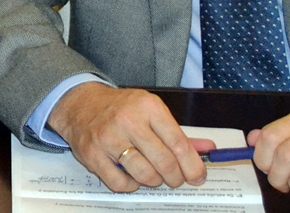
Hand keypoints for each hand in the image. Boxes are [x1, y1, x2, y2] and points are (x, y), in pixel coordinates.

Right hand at [47, 83, 215, 192]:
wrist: (83, 104)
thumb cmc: (123, 109)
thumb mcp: (152, 111)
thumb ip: (179, 133)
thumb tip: (207, 149)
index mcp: (149, 106)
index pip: (178, 142)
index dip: (192, 164)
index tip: (198, 176)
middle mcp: (129, 120)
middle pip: (163, 161)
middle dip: (175, 177)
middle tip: (177, 179)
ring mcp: (109, 138)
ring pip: (144, 174)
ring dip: (155, 181)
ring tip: (156, 176)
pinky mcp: (93, 155)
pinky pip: (120, 183)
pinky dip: (132, 186)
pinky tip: (134, 177)